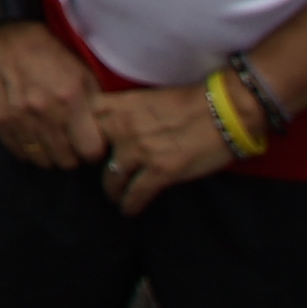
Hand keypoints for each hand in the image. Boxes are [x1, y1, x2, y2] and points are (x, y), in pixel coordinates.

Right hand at [0, 15, 111, 171]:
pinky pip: (19, 153)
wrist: (8, 33)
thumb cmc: (52, 53)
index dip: (94, 150)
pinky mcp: (0, 118)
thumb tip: (105, 135)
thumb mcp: (83, 73)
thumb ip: (94, 106)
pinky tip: (33, 135)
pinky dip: (28, 150)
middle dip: (73, 154)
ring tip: (51, 138)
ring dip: (50, 154)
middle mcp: (45, 112)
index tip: (91, 143)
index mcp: (70, 99)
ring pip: (43, 161)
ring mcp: (19, 117)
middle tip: (71, 140)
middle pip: (67, 162)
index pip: (90, 151)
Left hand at [92, 78, 239, 209]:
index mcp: (123, 105)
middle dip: (93, 165)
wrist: (226, 111)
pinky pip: (136, 194)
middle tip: (99, 173)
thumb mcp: (149, 98)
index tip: (83, 144)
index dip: (80, 132)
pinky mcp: (161, 171)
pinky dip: (130, 205)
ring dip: (112, 190)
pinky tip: (129, 210)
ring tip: (114, 196)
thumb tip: (114, 127)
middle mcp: (125, 127)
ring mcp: (141, 150)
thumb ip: (128, 111)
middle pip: (91, 151)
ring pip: (112, 178)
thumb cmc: (192, 102)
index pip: (85, 118)